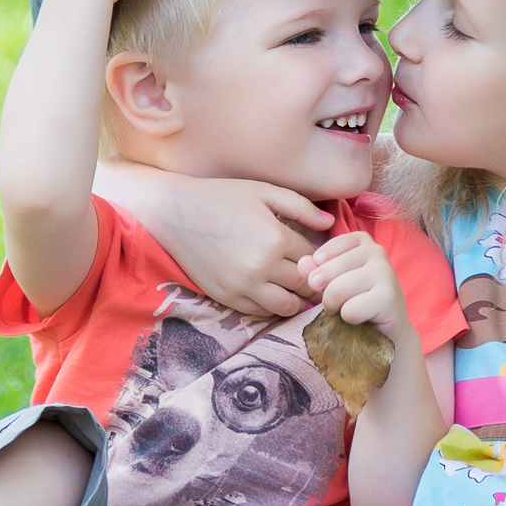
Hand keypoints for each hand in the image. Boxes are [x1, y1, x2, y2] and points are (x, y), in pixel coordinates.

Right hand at [127, 172, 331, 317]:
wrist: (175, 213)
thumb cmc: (222, 197)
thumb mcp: (264, 192)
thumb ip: (301, 207)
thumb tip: (330, 224)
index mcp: (276, 240)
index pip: (314, 261)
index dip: (319, 259)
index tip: (315, 255)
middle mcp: (262, 268)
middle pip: (305, 287)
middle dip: (311, 281)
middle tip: (308, 273)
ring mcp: (243, 287)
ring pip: (286, 307)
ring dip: (294, 298)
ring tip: (290, 284)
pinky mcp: (226, 298)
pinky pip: (261, 313)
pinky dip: (271, 305)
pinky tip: (268, 289)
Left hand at [304, 232, 408, 343]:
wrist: (388, 331)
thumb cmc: (357, 302)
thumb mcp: (331, 283)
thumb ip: (315, 270)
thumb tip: (302, 263)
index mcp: (361, 241)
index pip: (321, 254)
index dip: (317, 275)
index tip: (327, 285)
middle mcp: (376, 250)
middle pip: (326, 272)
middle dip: (324, 295)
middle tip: (336, 304)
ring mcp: (385, 271)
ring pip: (336, 290)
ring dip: (335, 307)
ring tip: (346, 310)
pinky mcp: (389, 296)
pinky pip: (350, 310)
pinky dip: (349, 320)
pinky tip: (362, 318)